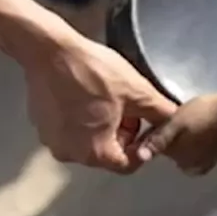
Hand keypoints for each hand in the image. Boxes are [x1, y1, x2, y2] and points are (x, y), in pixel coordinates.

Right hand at [22, 33, 176, 171]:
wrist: (50, 51)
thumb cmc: (94, 72)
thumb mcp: (138, 93)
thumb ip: (161, 114)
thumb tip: (175, 122)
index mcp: (95, 153)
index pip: (128, 165)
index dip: (142, 146)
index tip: (146, 126)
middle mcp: (70, 154)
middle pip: (108, 154)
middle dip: (123, 134)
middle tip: (128, 108)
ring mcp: (52, 141)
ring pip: (89, 141)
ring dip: (104, 126)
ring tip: (109, 99)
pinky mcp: (41, 126)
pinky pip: (71, 131)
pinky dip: (83, 120)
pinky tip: (88, 96)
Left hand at [133, 94, 216, 174]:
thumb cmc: (204, 113)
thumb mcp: (176, 121)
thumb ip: (158, 139)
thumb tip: (140, 157)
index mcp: (173, 154)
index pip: (155, 144)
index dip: (157, 130)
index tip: (168, 118)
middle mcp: (185, 165)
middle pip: (169, 151)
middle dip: (172, 139)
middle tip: (183, 121)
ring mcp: (200, 165)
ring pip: (182, 154)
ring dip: (185, 142)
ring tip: (194, 125)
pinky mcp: (212, 163)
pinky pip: (196, 157)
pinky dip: (197, 148)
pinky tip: (203, 134)